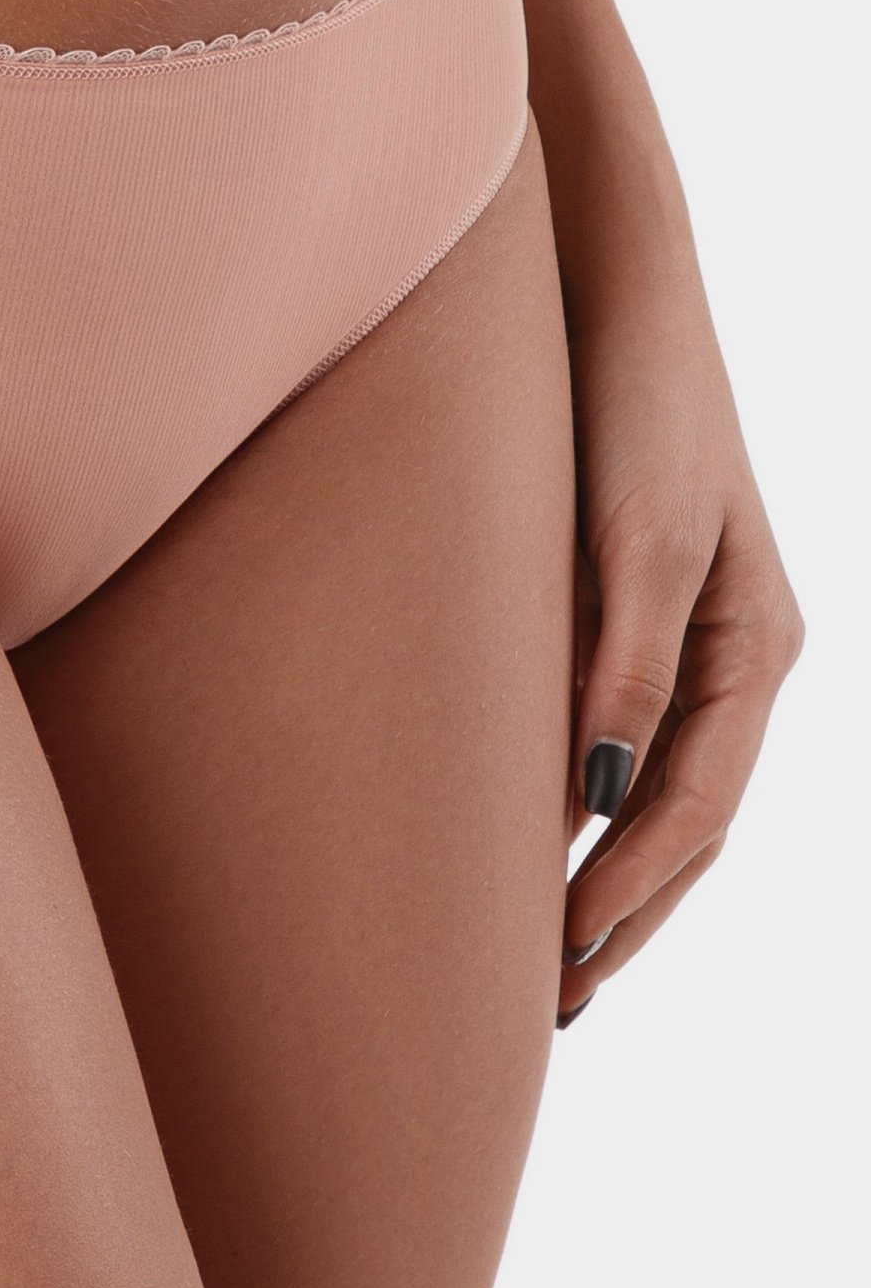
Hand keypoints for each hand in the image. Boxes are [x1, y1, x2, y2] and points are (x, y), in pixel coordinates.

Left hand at [557, 261, 801, 1024]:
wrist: (607, 281)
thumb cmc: (632, 396)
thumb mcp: (636, 535)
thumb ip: (625, 663)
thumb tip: (598, 798)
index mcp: (757, 644)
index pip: (695, 811)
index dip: (629, 898)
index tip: (556, 967)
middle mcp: (732, 652)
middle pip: (687, 824)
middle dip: (626, 917)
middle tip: (549, 1006)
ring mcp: (686, 632)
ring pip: (658, 792)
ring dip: (610, 878)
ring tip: (544, 959)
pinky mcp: (627, 605)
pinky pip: (619, 736)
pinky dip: (584, 807)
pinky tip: (531, 839)